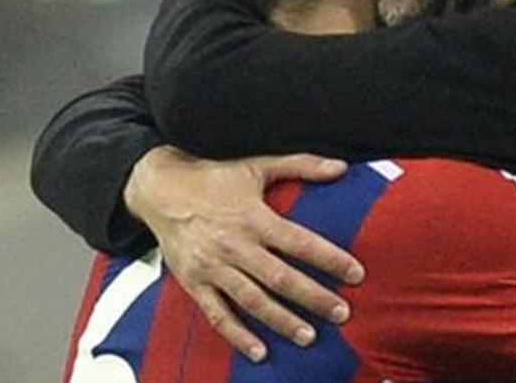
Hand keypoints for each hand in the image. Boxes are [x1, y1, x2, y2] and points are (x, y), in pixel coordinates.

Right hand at [123, 146, 364, 361]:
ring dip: (282, 321)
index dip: (330, 259)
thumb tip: (341, 167)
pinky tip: (260, 351)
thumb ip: (301, 165)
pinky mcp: (195, 283)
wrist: (160, 188)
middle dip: (314, 298)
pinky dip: (238, 335)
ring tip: (309, 336)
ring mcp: (214, 267)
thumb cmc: (212, 177)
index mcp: (254, 217)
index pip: (301, 243)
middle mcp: (235, 245)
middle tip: (342, 313)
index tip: (356, 274)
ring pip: (253, 301)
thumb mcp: (257, 165)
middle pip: (281, 278)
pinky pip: (218, 314)